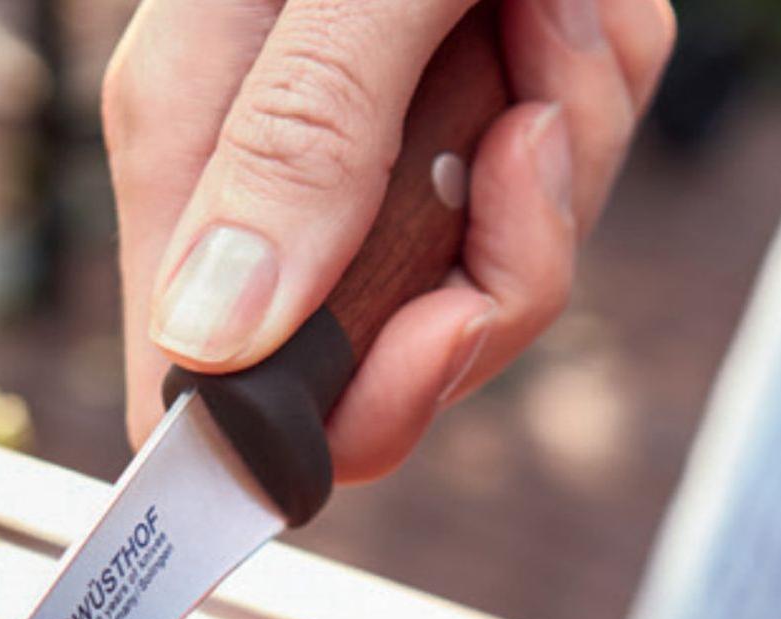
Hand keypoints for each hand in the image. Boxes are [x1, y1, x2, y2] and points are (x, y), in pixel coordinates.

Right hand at [102, 0, 673, 478]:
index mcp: (195, 153)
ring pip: (480, 278)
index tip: (426, 345)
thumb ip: (292, 140)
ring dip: (558, 162)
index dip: (324, 416)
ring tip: (546, 19)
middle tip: (519, 133)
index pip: (208, 385)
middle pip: (376, 355)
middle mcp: (271, 177)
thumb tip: (210, 340)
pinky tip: (565, 11)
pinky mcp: (453, 119)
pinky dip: (585, 106)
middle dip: (487, 271)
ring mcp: (367, 153)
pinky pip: (541, 191)